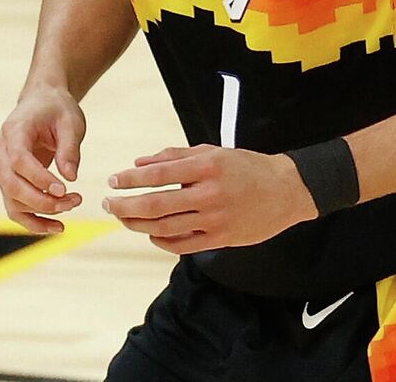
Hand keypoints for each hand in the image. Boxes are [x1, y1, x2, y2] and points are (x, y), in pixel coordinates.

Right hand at [0, 85, 85, 233]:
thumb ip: (69, 148)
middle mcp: (0, 151)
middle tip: (74, 201)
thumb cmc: (57, 109)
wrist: (42, 102)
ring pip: (11, 201)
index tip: (64, 189)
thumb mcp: (71, 122)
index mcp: (14, 130)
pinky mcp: (9, 180)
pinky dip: (33, 220)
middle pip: (11, 185)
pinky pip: (15, 206)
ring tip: (72, 206)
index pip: (19, 160)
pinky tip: (56, 227)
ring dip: (41, 211)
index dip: (39, 178)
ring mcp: (1, 167)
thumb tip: (71, 178)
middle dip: (42, 200)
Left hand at [104, 145, 316, 254]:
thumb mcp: (214, 152)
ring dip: (137, 224)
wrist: (287, 190)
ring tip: (124, 218)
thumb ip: (176, 156)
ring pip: (164, 227)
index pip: (157, 174)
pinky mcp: (221, 238)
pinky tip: (151, 233)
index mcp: (207, 166)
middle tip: (107, 204)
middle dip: (124, 206)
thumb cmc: (246, 167)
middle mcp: (210, 193)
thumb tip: (139, 162)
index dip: (130, 179)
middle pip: (155, 205)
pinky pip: (182, 244)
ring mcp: (215, 218)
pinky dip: (160, 240)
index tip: (112, 181)